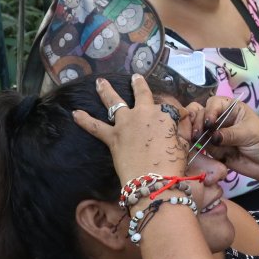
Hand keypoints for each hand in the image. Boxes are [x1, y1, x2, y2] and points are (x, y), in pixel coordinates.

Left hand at [73, 75, 187, 185]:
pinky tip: (75, 113)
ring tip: (100, 82)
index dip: (178, 115)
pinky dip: (85, 120)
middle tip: (135, 77)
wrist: (152, 180)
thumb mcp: (184, 144)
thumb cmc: (173, 164)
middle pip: (142, 94)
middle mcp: (143, 113)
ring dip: (106, 91)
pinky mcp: (113, 137)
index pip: (171, 109)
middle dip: (138, 84)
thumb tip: (181, 121)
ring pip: (114, 102)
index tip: (182, 120)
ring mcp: (126, 123)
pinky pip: (96, 127)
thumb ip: (181, 129)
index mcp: (164, 114)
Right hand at [188, 96, 258, 186]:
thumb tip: (213, 137)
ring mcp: (216, 134)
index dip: (209, 111)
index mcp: (232, 109)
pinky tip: (194, 147)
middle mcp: (222, 119)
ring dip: (194, 134)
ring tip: (193, 140)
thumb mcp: (248, 133)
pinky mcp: (214, 149)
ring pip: (199, 130)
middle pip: (202, 115)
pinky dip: (196, 146)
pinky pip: (202, 145)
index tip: (209, 123)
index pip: (214, 103)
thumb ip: (229, 134)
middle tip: (197, 134)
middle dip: (198, 122)